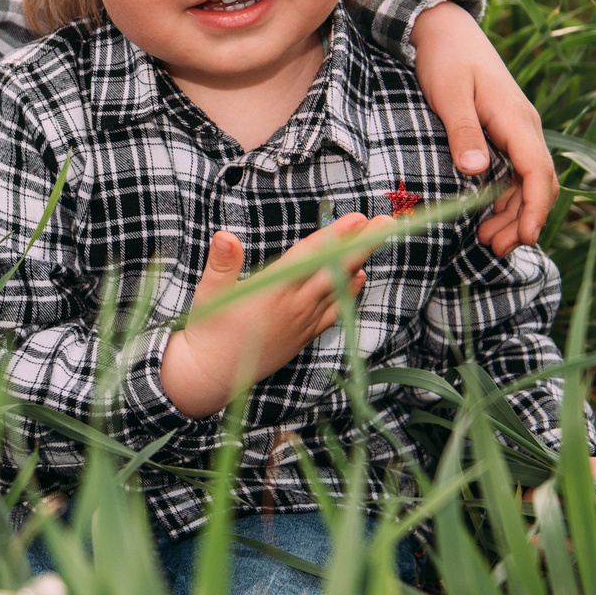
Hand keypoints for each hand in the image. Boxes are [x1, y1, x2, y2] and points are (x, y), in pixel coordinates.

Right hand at [161, 214, 392, 417]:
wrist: (212, 375)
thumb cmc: (209, 330)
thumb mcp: (209, 293)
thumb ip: (221, 264)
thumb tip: (226, 236)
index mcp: (273, 291)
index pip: (310, 257)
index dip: (335, 236)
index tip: (358, 219)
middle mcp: (294, 306)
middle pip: (335, 269)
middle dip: (362, 244)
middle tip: (386, 222)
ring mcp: (301, 322)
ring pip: (338, 287)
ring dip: (359, 262)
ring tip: (377, 240)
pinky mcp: (302, 336)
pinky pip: (333, 312)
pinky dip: (349, 293)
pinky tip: (359, 279)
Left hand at [409, 2, 555, 255]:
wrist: (444, 29)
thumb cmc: (445, 59)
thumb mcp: (449, 94)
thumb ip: (463, 131)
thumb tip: (477, 170)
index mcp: (516, 119)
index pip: (538, 171)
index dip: (535, 208)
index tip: (525, 237)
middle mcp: (524, 127)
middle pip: (538, 183)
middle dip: (523, 219)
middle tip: (493, 249)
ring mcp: (515, 130)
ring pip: (526, 181)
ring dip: (512, 213)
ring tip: (486, 241)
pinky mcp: (503, 132)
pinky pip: (513, 172)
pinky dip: (503, 197)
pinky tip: (485, 215)